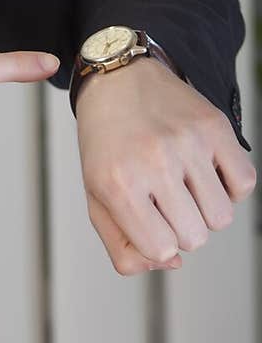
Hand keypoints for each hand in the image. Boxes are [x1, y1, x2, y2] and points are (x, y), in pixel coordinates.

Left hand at [75, 57, 256, 274]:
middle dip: (181, 227)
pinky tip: (205, 170)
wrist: (118, 80)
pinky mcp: (214, 125)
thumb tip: (173, 262)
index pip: (162, 250)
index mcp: (118, 183)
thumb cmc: (107, 144)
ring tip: (184, 184)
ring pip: (222, 217)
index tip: (148, 219)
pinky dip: (230, 186)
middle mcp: (154, 161)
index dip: (158, 242)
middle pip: (196, 238)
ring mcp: (187, 142)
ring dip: (206, 209)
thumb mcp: (96, 197)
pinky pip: (245, 183)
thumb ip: (123, 246)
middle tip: (163, 199)